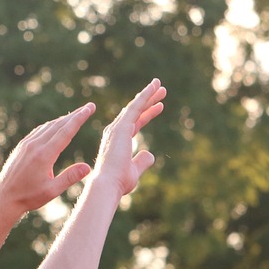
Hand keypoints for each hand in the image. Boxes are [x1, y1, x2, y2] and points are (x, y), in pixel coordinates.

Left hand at [0, 104, 95, 220]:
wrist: (4, 197)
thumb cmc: (29, 197)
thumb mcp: (52, 191)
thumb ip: (70, 177)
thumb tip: (88, 167)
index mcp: (44, 155)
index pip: (66, 131)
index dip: (79, 119)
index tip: (90, 108)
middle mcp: (34, 146)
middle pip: (58, 125)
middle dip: (75, 115)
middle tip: (88, 107)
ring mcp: (26, 144)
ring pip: (48, 126)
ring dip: (63, 119)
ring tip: (76, 115)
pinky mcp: (21, 146)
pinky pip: (38, 131)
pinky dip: (50, 126)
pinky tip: (56, 126)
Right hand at [92, 79, 165, 195]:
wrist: (108, 184)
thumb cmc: (118, 181)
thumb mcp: (135, 170)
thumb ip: (142, 161)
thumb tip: (150, 154)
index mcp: (117, 142)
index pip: (135, 123)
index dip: (147, 115)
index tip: (159, 107)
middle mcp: (114, 132)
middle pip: (134, 112)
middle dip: (148, 101)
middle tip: (161, 91)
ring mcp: (117, 128)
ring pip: (135, 107)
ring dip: (148, 95)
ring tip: (160, 85)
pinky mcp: (121, 126)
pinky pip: (135, 107)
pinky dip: (145, 96)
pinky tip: (154, 87)